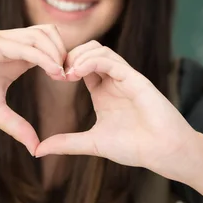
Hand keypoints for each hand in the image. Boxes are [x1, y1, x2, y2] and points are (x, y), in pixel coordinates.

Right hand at [0, 25, 66, 154]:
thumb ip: (17, 126)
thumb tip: (36, 148)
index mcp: (16, 55)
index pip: (49, 46)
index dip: (63, 60)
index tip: (72, 81)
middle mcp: (12, 43)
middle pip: (52, 34)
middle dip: (65, 52)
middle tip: (71, 76)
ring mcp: (3, 41)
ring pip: (42, 34)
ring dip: (57, 53)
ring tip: (62, 75)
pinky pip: (25, 45)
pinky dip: (43, 56)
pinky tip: (53, 72)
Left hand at [34, 41, 198, 180]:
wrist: (164, 153)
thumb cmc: (135, 148)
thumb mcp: (92, 143)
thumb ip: (66, 144)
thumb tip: (38, 151)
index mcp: (103, 91)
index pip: (80, 65)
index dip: (64, 65)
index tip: (52, 76)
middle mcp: (113, 80)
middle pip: (88, 50)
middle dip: (69, 56)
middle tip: (57, 71)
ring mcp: (125, 77)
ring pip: (99, 50)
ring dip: (79, 56)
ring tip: (67, 73)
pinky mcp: (135, 78)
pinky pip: (111, 60)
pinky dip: (92, 61)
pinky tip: (78, 72)